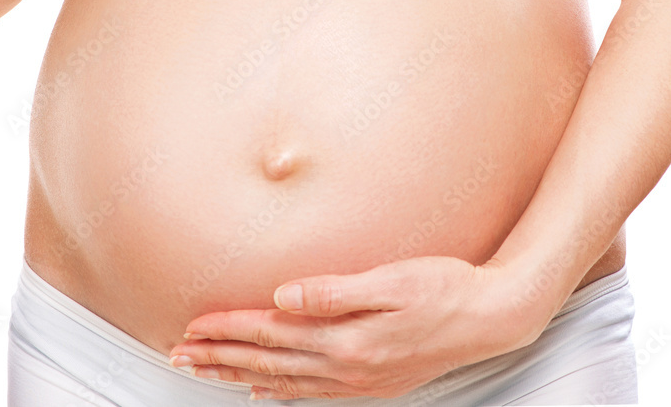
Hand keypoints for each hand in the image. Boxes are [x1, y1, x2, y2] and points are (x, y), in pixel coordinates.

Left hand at [167, 256, 551, 399]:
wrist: (491, 318)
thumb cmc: (445, 290)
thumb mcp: (392, 281)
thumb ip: (334, 292)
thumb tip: (282, 296)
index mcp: (346, 337)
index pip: (270, 332)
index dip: (228, 328)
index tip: (193, 326)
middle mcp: (346, 365)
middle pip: (267, 360)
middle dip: (219, 357)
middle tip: (179, 355)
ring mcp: (357, 379)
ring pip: (282, 379)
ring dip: (238, 374)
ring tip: (205, 371)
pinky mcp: (370, 381)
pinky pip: (311, 391)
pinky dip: (279, 390)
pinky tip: (263, 390)